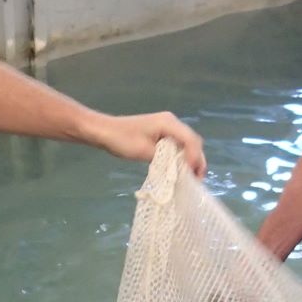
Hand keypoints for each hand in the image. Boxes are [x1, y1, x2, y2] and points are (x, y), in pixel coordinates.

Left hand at [87, 111, 206, 177]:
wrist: (104, 131)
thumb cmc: (122, 140)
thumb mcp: (144, 151)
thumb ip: (165, 159)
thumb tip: (180, 168)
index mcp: (169, 123)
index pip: (191, 140)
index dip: (195, 158)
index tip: (192, 175)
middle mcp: (172, 122)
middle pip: (193, 141)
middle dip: (197, 160)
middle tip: (197, 179)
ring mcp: (168, 126)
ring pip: (187, 143)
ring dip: (191, 159)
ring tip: (191, 177)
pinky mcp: (162, 132)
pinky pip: (178, 144)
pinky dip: (182, 156)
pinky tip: (180, 169)